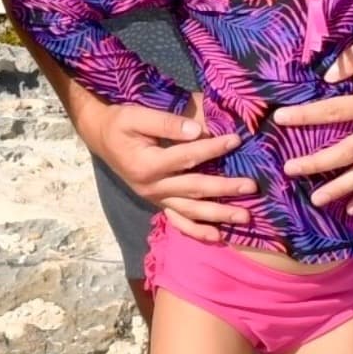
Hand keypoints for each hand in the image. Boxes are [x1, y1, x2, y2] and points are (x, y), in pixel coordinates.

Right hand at [74, 93, 252, 234]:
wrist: (101, 137)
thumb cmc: (120, 123)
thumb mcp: (137, 116)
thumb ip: (166, 123)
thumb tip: (197, 130)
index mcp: (147, 165)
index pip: (187, 157)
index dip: (212, 148)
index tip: (236, 140)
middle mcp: (152, 187)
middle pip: (195, 189)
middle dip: (225, 189)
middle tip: (251, 186)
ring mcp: (155, 198)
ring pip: (191, 211)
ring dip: (219, 215)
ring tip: (245, 216)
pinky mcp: (158, 202)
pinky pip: (178, 221)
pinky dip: (197, 231)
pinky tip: (218, 237)